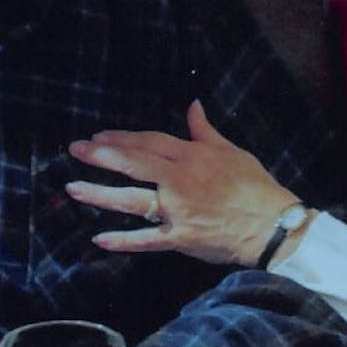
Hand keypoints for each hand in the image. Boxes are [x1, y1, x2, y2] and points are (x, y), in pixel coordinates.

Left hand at [66, 100, 298, 265]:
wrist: (273, 226)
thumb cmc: (255, 187)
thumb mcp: (231, 151)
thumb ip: (205, 130)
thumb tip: (193, 105)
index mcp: (192, 157)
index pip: (150, 142)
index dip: (122, 138)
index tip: (99, 137)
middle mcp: (180, 180)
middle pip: (134, 164)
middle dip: (102, 156)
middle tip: (75, 150)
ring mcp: (178, 210)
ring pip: (133, 200)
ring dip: (101, 194)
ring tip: (73, 189)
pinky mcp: (181, 237)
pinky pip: (147, 240)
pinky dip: (123, 241)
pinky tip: (99, 239)